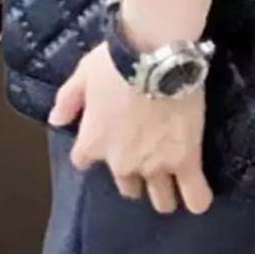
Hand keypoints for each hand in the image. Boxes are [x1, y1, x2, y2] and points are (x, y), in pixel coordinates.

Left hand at [48, 42, 213, 215]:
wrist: (155, 54)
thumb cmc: (117, 62)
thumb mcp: (83, 74)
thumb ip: (68, 99)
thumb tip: (56, 121)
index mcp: (93, 142)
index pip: (83, 162)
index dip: (95, 150)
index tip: (106, 139)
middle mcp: (122, 162)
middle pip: (127, 187)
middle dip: (135, 176)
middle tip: (147, 154)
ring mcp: (156, 164)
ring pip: (161, 198)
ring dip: (164, 191)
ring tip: (174, 179)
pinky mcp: (186, 159)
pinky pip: (195, 196)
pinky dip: (197, 199)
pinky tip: (199, 197)